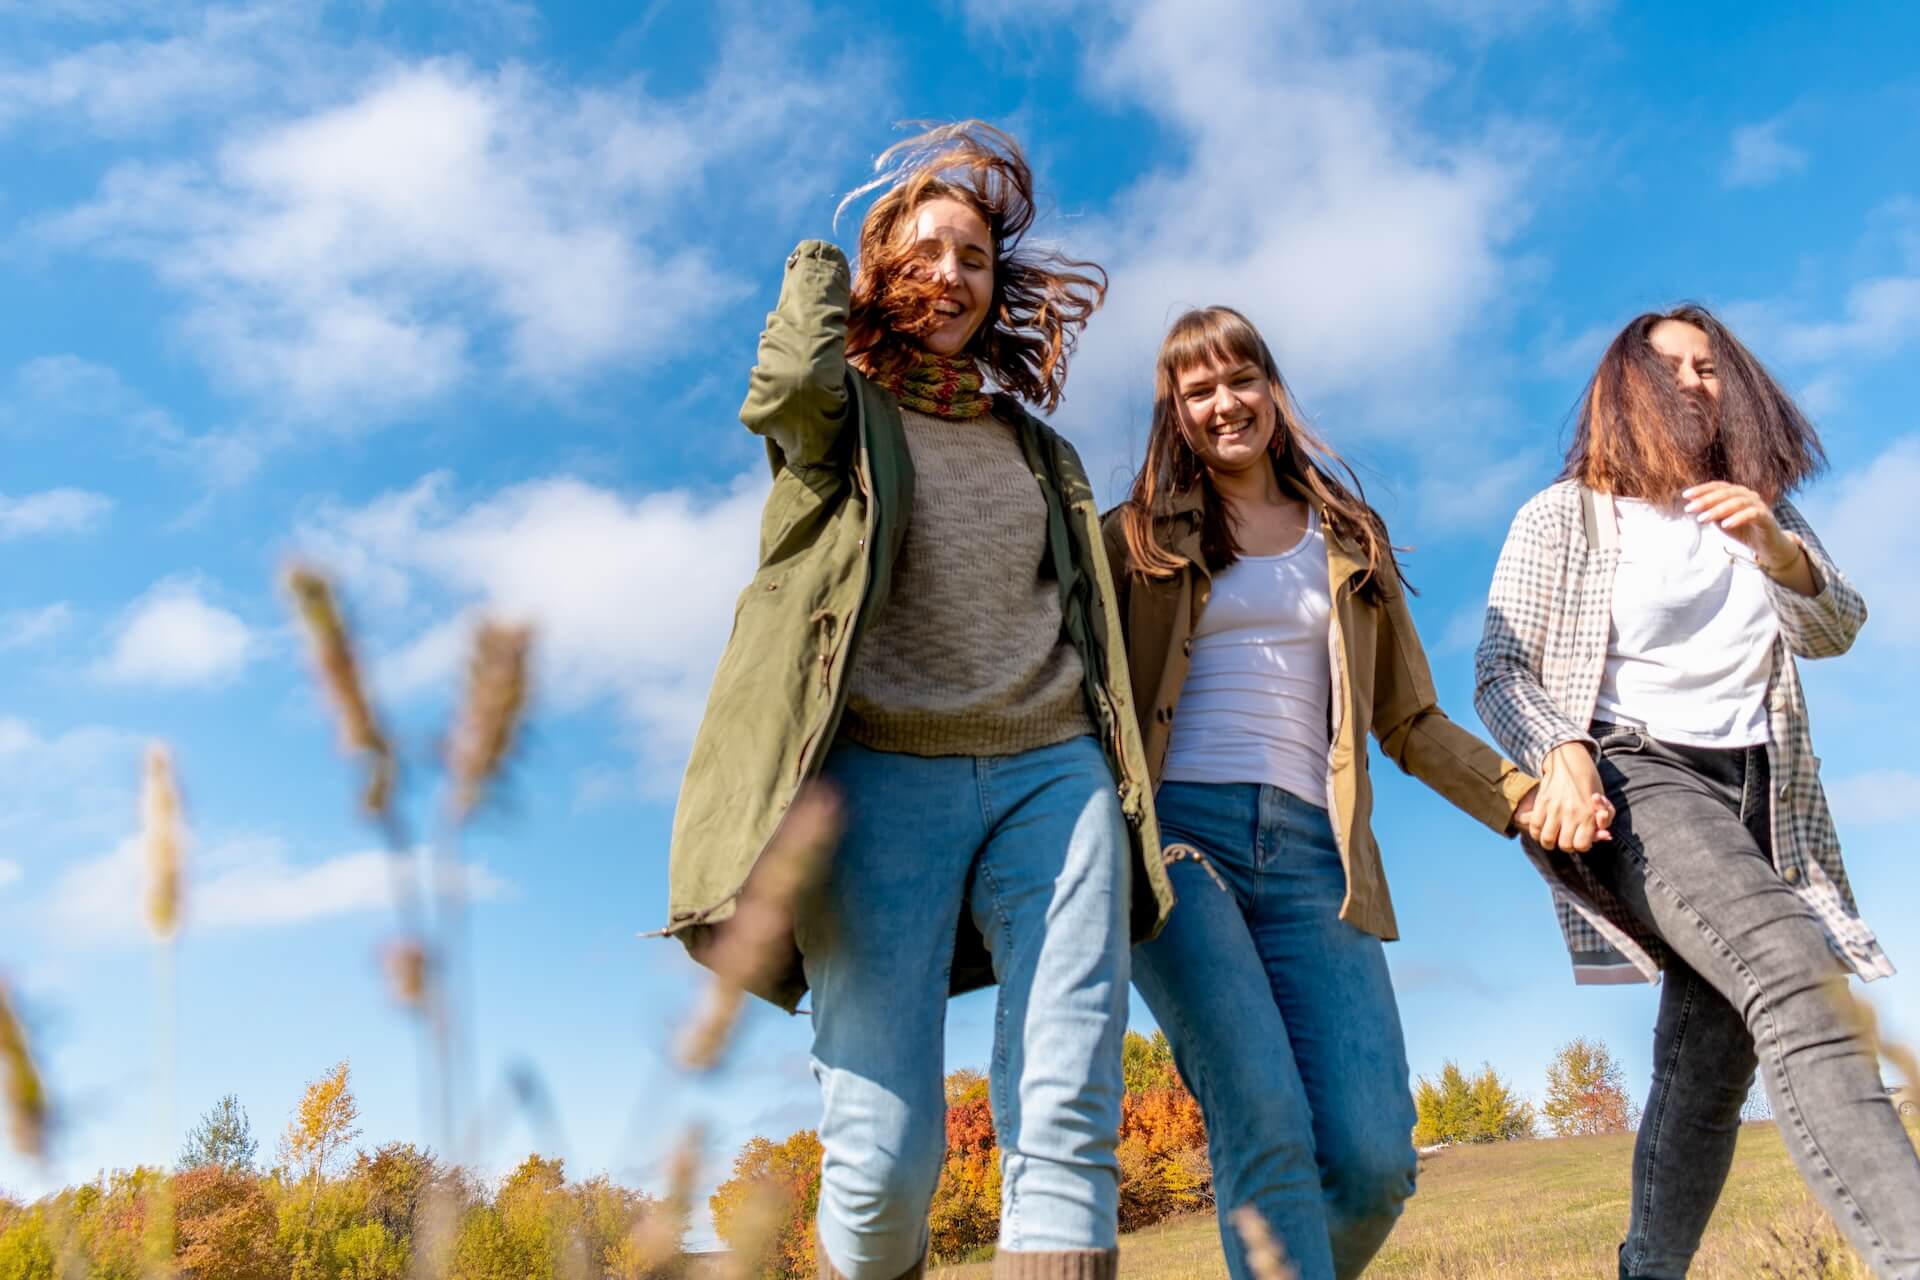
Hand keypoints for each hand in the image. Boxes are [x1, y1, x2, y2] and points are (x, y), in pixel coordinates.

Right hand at [1520, 744, 1614, 852]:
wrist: (1570, 762)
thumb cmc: (1589, 786)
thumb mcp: (1602, 803)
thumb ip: (1604, 822)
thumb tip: (1607, 836)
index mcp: (1589, 814)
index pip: (1581, 845)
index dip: (1581, 846)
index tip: (1580, 840)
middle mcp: (1572, 812)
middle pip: (1564, 845)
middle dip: (1566, 845)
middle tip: (1566, 838)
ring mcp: (1555, 808)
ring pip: (1547, 839)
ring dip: (1549, 842)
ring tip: (1552, 837)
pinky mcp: (1542, 802)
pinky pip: (1534, 826)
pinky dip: (1536, 833)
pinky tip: (1542, 830)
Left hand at [1682, 482, 1798, 570]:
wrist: (1765, 544)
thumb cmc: (1742, 530)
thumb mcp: (1721, 520)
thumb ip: (1710, 512)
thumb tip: (1691, 506)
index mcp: (1736, 492)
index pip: (1718, 486)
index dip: (1701, 489)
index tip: (1685, 496)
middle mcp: (1747, 494)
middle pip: (1725, 493)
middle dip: (1705, 500)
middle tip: (1690, 509)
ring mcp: (1758, 504)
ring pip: (1737, 502)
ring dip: (1718, 510)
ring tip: (1703, 519)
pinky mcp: (1766, 516)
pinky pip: (1752, 514)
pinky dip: (1738, 518)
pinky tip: (1725, 524)